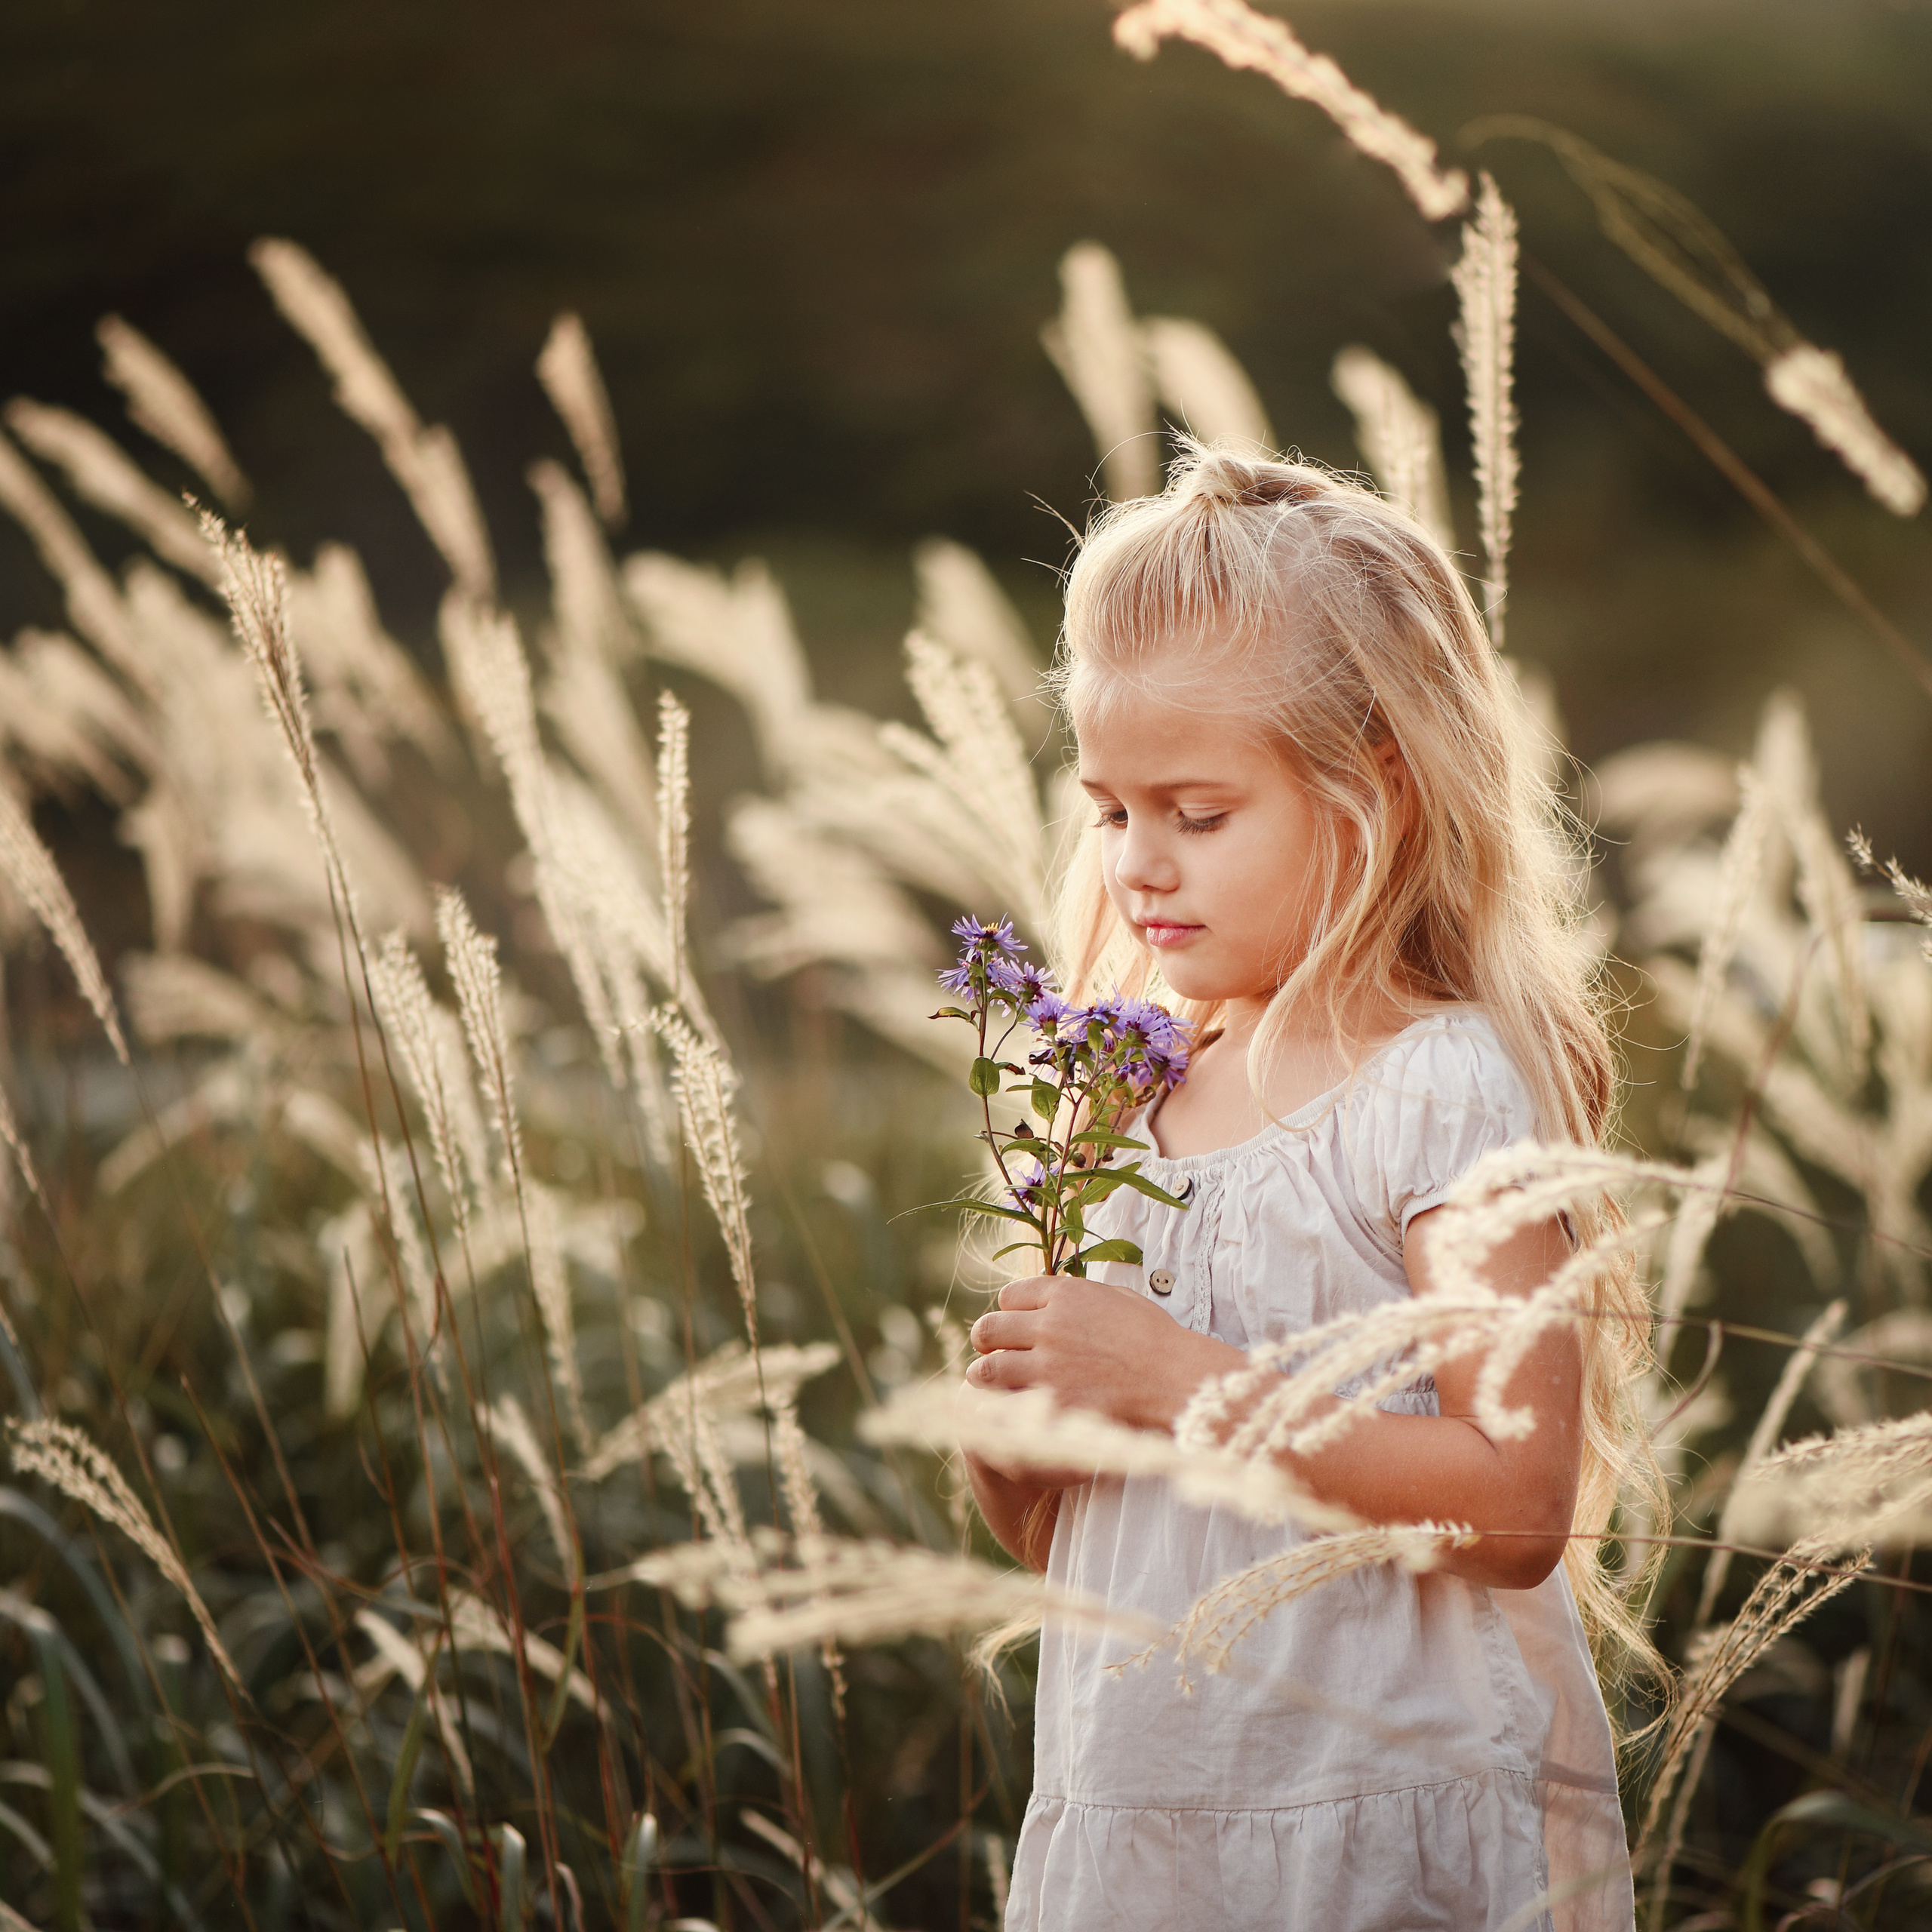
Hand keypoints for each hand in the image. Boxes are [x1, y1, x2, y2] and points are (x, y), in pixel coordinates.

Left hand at [967, 1273, 1245, 1434]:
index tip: (1013, 1325)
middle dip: (986, 1341)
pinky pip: (1006, 1406)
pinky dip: (1000, 1409)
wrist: (1175, 1377)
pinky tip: (1005, 1411)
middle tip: (989, 1352)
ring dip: (984, 1376)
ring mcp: (1047, 1366)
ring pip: (987, 1369)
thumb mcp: (1116, 1298)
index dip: (1009, 1311)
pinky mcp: (1052, 1403)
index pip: (1009, 1296)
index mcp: (1064, 1295)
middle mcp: (1049, 1325)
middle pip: (989, 1329)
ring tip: (987, 1382)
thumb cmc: (1154, 1338)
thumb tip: (1052, 1298)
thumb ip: (1077, 1297)